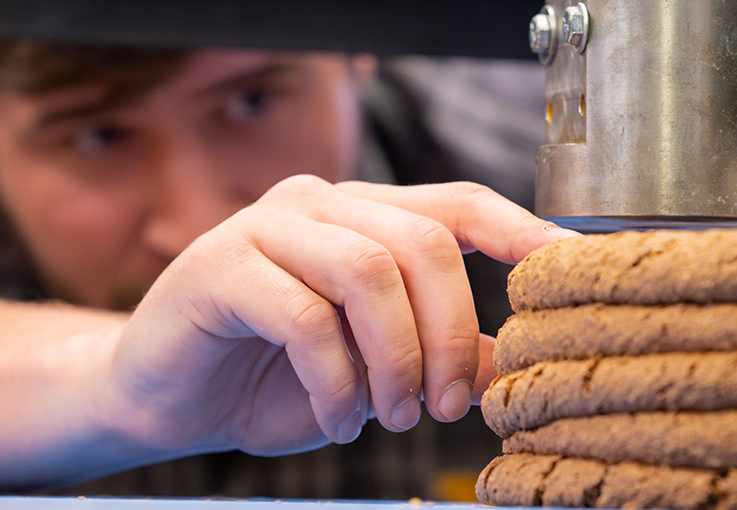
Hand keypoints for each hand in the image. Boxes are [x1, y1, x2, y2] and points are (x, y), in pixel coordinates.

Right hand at [95, 176, 577, 455]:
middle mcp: (322, 204)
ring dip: (395, 359)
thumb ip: (447, 355)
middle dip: (449, 333)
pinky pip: (304, 317)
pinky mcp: (218, 266)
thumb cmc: (275, 377)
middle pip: (422, 243)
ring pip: (368, 271)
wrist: (168, 397)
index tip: (568, 266)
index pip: (460, 204)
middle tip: (447, 407)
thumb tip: (521, 361)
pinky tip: (337, 417)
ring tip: (389, 417)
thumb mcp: (378, 370)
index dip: (520, 231)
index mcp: (368, 215)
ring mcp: (267, 226)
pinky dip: (335, 380)